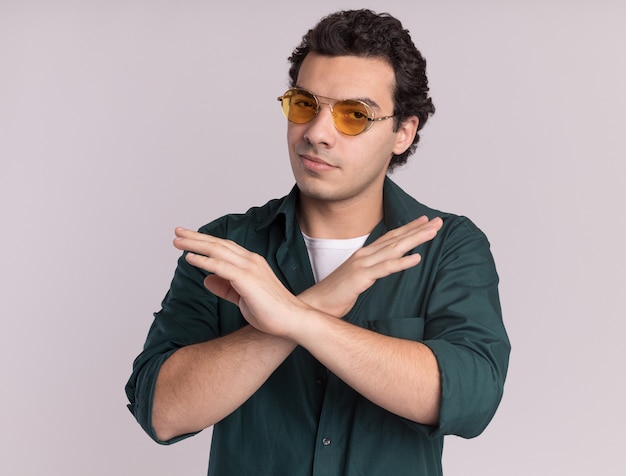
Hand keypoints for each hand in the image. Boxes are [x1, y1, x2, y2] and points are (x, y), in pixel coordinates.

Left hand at [173, 228, 307, 337]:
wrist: (292, 320)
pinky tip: (189, 258)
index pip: (224, 247)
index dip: (205, 241)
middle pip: (218, 244)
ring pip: (217, 251)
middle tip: (177, 232)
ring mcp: (249, 268)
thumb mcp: (242, 298)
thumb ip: (225, 288)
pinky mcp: (247, 279)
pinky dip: (204, 261)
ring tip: (177, 241)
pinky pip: (220, 266)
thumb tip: (206, 279)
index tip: (187, 239)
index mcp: (251, 263)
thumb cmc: (271, 312)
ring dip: (195, 244)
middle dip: (196, 237)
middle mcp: (250, 260)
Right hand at [299, 216, 442, 317]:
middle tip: (438, 222)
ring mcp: (362, 265)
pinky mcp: (360, 277)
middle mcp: (364, 255)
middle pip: (395, 239)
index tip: (425, 222)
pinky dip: (401, 262)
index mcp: (364, 255)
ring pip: (394, 249)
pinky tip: (416, 258)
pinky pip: (385, 268)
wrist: (315, 304)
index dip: (409, 228)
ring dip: (415, 240)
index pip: (390, 238)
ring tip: (432, 233)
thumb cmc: (335, 295)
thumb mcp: (355, 279)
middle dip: (418, 229)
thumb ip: (369, 271)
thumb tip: (381, 270)